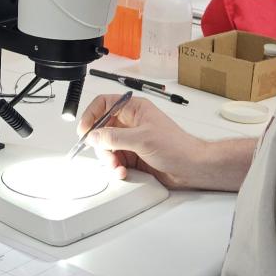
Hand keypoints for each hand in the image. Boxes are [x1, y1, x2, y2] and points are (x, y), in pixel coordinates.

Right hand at [77, 95, 204, 188]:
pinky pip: (115, 160)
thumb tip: (94, 136)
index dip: (91, 115)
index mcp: (134, 109)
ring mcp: (132, 140)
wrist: (191, 167)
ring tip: (118, 167)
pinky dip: (116, 168)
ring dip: (109, 160)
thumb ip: (114, 137)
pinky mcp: (133, 156)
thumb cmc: (176, 146)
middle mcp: (131, 123)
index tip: (84, 130)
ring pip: (107, 148)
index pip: (104, 104)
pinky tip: (123, 172)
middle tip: (106, 155)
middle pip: (102, 129)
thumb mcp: (141, 139)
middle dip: (101, 145)